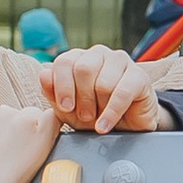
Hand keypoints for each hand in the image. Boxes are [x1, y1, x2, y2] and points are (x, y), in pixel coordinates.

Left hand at [42, 45, 159, 133]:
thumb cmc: (94, 114)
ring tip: (99, 119)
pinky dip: (111, 113)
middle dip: (82, 99)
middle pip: (83, 69)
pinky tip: (104, 125)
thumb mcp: (67, 109)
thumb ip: (52, 92)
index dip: (62, 86)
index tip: (65, 107)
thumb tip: (44, 73)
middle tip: (85, 116)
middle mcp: (99, 54)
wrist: (124, 128)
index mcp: (79, 58)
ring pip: (103, 83)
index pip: (64, 62)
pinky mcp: (139, 76)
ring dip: (99, 107)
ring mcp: (120, 62)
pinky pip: (122, 93)